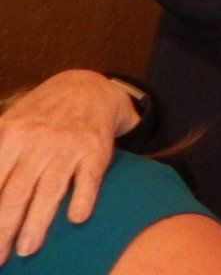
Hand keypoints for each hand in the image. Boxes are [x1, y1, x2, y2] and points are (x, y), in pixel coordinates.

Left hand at [0, 70, 137, 260]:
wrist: (87, 87)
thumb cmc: (41, 114)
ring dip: (38, 222)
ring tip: (27, 249)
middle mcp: (40, 140)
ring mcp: (69, 145)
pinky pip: (90, 177)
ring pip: (51, 189)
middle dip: (5, 227)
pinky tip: (77, 217)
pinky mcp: (96, 148)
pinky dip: (84, 197)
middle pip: (17, 192)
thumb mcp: (10, 124)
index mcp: (13, 135)